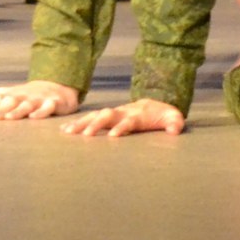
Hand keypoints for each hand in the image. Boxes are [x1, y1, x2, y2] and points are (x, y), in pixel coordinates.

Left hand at [0, 79, 80, 121]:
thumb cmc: (28, 95)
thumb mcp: (10, 96)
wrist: (57, 87)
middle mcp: (24, 94)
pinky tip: (34, 117)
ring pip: (27, 104)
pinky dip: (41, 112)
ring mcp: (38, 98)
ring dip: (17, 110)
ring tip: (8, 117)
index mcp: (12, 93)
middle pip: (11, 100)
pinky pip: (48, 107)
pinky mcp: (53, 103)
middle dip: (1, 108)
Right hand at [61, 98, 186, 138]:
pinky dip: (78, 123)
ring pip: (95, 116)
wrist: (153, 103)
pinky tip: (65, 130)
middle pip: (107, 116)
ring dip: (82, 123)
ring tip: (68, 132)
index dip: (121, 127)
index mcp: (137, 115)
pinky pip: (89, 118)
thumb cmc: (163, 115)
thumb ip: (175, 123)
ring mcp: (113, 113)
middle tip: (85, 135)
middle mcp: (122, 112)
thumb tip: (174, 131)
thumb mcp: (174, 117)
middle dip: (96, 124)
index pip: (128, 121)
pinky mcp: (106, 117)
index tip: (113, 136)